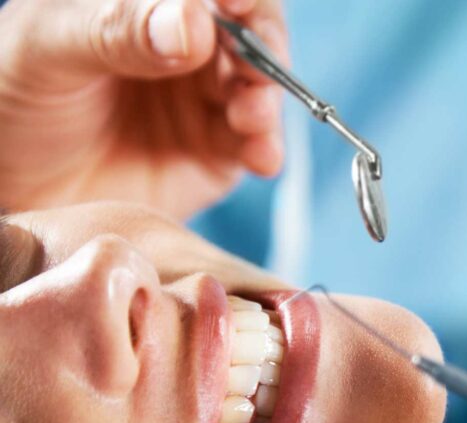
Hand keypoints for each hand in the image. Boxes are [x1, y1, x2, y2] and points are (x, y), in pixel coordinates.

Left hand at [0, 0, 285, 218]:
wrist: (10, 186)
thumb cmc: (14, 99)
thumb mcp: (50, 50)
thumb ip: (118, 31)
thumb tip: (195, 23)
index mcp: (146, 5)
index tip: (234, 3)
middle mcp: (186, 47)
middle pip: (250, 33)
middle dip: (262, 47)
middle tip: (255, 64)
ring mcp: (204, 100)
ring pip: (260, 89)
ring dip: (267, 100)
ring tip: (251, 116)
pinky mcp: (216, 154)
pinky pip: (255, 147)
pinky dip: (266, 149)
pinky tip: (261, 156)